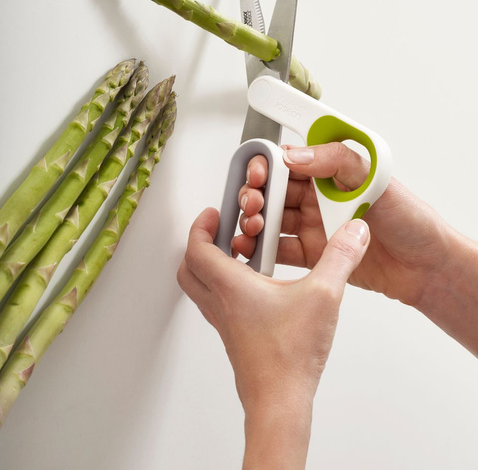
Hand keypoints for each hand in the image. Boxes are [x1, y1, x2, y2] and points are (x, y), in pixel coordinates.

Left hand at [177, 208, 369, 468]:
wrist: (279, 404)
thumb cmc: (290, 357)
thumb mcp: (323, 296)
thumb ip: (340, 258)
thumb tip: (354, 232)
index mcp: (231, 286)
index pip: (198, 247)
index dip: (202, 225)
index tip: (215, 213)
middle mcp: (221, 303)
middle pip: (189, 267)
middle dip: (200, 243)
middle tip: (219, 231)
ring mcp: (225, 322)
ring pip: (200, 287)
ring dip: (209, 265)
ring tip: (238, 253)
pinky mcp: (234, 336)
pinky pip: (217, 304)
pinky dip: (224, 287)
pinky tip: (255, 287)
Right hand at [234, 143, 477, 355]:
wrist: (424, 266)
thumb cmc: (409, 217)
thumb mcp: (375, 177)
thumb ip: (335, 161)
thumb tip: (296, 155)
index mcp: (329, 172)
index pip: (287, 161)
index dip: (267, 164)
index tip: (258, 173)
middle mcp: (317, 197)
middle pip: (272, 191)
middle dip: (255, 195)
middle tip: (254, 204)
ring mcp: (313, 226)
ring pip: (271, 220)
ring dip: (254, 222)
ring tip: (252, 227)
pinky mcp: (312, 255)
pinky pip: (280, 250)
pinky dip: (262, 250)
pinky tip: (254, 249)